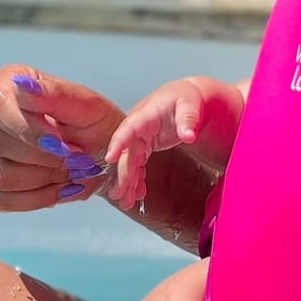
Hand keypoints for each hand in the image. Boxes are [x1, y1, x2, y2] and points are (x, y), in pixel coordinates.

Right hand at [0, 67, 123, 211]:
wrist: (101, 154)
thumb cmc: (93, 123)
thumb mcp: (86, 106)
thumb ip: (54, 94)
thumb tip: (21, 85)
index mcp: (8, 84)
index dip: (29, 131)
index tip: (63, 144)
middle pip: (0, 145)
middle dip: (48, 159)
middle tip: (81, 160)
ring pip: (2, 176)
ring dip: (48, 180)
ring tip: (76, 173)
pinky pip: (2, 199)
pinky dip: (40, 198)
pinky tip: (65, 190)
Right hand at [103, 79, 230, 210]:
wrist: (187, 97)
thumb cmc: (187, 98)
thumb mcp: (190, 104)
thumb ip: (189, 119)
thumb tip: (188, 136)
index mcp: (146, 114)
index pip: (128, 128)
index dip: (119, 142)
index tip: (110, 158)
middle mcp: (138, 127)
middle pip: (127, 151)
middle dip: (123, 173)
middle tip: (119, 194)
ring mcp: (140, 138)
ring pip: (130, 162)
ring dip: (128, 182)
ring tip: (127, 202)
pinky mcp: (145, 146)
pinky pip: (138, 165)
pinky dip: (138, 180)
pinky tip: (138, 195)